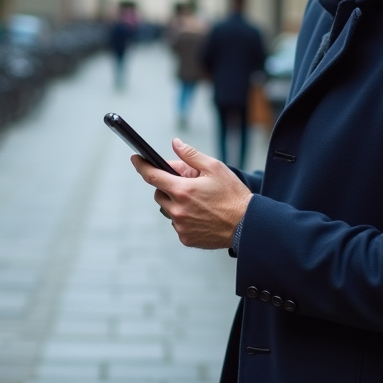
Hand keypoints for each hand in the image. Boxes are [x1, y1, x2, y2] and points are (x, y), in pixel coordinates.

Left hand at [131, 138, 251, 248]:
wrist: (247, 225)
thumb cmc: (233, 195)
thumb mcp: (215, 168)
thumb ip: (191, 155)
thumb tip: (175, 143)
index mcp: (183, 190)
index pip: (152, 176)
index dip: (141, 166)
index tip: (135, 159)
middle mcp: (178, 210)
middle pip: (159, 193)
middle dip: (168, 186)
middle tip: (187, 184)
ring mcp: (180, 226)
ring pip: (168, 210)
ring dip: (176, 203)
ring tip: (198, 202)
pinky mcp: (186, 238)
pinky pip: (177, 224)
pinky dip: (184, 218)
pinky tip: (201, 215)